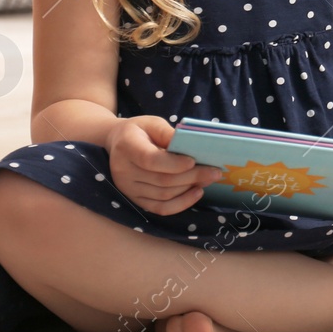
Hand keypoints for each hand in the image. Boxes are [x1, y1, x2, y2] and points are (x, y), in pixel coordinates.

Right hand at [105, 115, 221, 214]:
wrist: (118, 143)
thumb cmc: (140, 130)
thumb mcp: (153, 123)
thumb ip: (168, 133)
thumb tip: (190, 144)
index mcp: (127, 147)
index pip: (150, 160)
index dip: (174, 163)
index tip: (194, 160)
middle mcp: (123, 171)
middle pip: (161, 180)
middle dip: (192, 177)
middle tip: (215, 171)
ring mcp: (128, 188)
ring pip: (163, 195)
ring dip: (189, 189)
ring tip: (208, 179)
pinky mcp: (135, 199)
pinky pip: (159, 208)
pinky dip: (181, 204)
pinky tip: (197, 193)